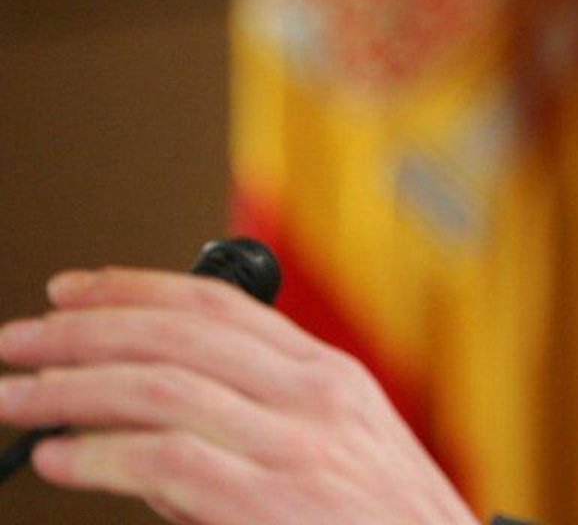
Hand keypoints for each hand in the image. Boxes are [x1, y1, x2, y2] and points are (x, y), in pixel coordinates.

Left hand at [0, 267, 478, 524]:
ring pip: (163, 387)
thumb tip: (143, 411)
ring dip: (74, 387)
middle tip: (19, 339)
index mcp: (327, 372)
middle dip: (87, 329)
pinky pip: (167, 462)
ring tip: (18, 396)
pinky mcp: (272, 506)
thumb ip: (249, 421)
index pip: (219, 303)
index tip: (74, 289)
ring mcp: (297, 446)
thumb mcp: (334, 450)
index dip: (136, 288)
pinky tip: (56, 458)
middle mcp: (313, 393)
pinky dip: (100, 455)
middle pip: (181, 333)